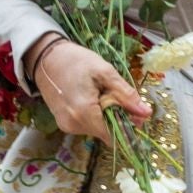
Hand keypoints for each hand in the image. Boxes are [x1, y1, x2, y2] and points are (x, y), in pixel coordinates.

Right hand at [26, 35, 152, 138]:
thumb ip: (126, 94)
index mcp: (85, 113)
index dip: (130, 127)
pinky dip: (96, 115)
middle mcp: (74, 126)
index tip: (139, 115)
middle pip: (107, 133)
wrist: (46, 57)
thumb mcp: (105, 72)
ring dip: (108, 116)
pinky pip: (87, 125)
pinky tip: (94, 98)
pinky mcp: (64, 123)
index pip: (114, 136)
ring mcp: (67, 126)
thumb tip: (146, 113)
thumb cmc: (75, 61)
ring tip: (104, 93)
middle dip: (120, 119)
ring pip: (98, 129)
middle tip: (124, 98)